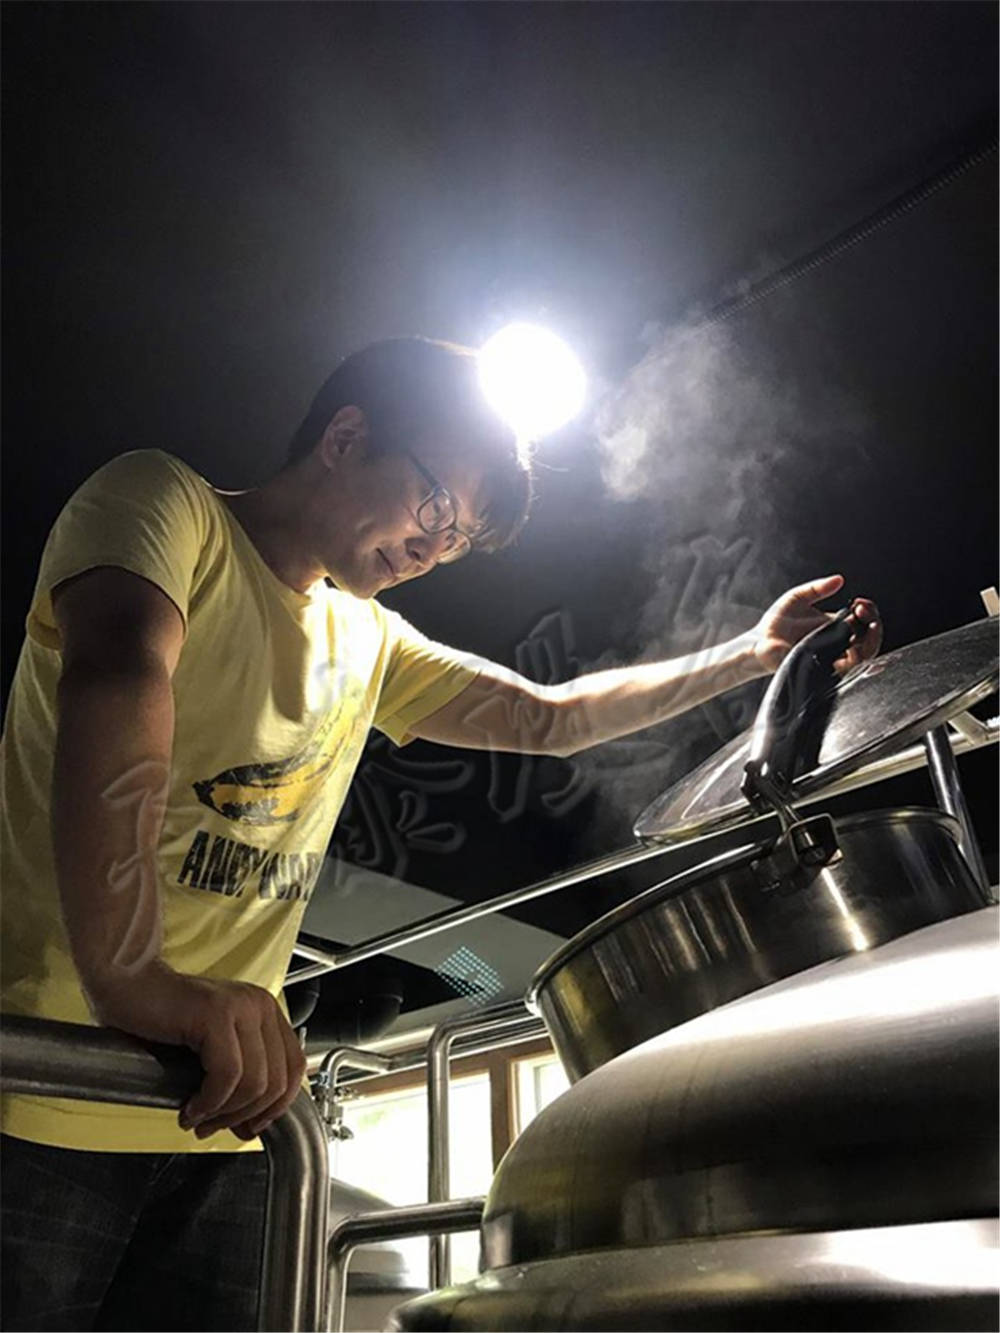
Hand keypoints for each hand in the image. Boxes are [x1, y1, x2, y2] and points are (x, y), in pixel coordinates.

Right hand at [91, 963, 305, 1140]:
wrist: (126, 983)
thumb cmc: (161, 1017)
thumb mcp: (214, 1048)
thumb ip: (239, 1079)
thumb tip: (251, 1125)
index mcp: (265, 1012)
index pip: (294, 1069)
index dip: (276, 1107)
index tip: (248, 1127)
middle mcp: (259, 1005)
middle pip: (277, 1082)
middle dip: (244, 1117)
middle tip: (212, 1127)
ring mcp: (240, 1007)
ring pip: (255, 1083)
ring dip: (223, 1113)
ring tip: (197, 1118)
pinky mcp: (215, 1014)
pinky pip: (227, 1075)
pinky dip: (209, 1102)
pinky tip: (190, 1107)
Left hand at [752, 573, 881, 674]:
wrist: (760, 643)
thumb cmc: (776, 622)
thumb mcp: (797, 598)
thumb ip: (817, 588)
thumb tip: (839, 579)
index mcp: (835, 625)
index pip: (863, 620)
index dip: (868, 610)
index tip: (859, 603)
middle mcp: (838, 642)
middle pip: (871, 638)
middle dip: (874, 623)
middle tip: (863, 610)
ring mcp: (833, 657)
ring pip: (866, 655)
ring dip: (872, 638)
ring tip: (866, 623)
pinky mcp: (825, 669)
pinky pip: (849, 669)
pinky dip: (857, 656)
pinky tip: (853, 643)